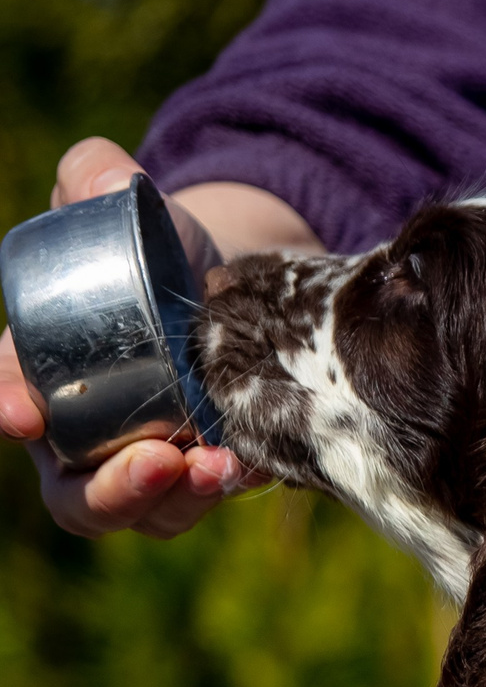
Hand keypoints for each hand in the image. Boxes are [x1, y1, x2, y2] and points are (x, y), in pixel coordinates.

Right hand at [0, 137, 313, 538]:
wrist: (230, 285)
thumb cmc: (157, 248)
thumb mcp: (129, 208)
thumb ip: (99, 178)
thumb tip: (108, 173)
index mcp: (39, 370)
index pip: (8, 397)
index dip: (5, 406)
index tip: (26, 415)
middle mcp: (83, 434)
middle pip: (75, 493)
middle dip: (112, 489)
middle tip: (164, 459)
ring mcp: (144, 466)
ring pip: (145, 513)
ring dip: (181, 499)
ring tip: (223, 465)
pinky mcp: (201, 479)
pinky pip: (203, 503)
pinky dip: (227, 490)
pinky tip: (259, 465)